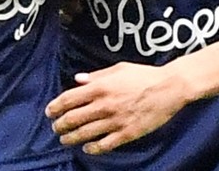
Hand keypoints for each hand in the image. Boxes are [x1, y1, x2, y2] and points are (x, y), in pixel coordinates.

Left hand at [46, 62, 188, 154]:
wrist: (169, 88)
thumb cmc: (144, 75)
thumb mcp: (118, 69)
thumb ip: (96, 76)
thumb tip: (78, 80)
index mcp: (100, 87)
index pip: (68, 99)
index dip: (55, 107)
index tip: (50, 112)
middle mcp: (104, 105)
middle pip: (72, 119)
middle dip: (59, 125)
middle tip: (55, 128)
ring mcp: (114, 121)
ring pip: (84, 134)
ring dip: (71, 139)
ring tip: (65, 140)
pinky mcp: (126, 134)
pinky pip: (103, 145)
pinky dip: (92, 148)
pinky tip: (87, 148)